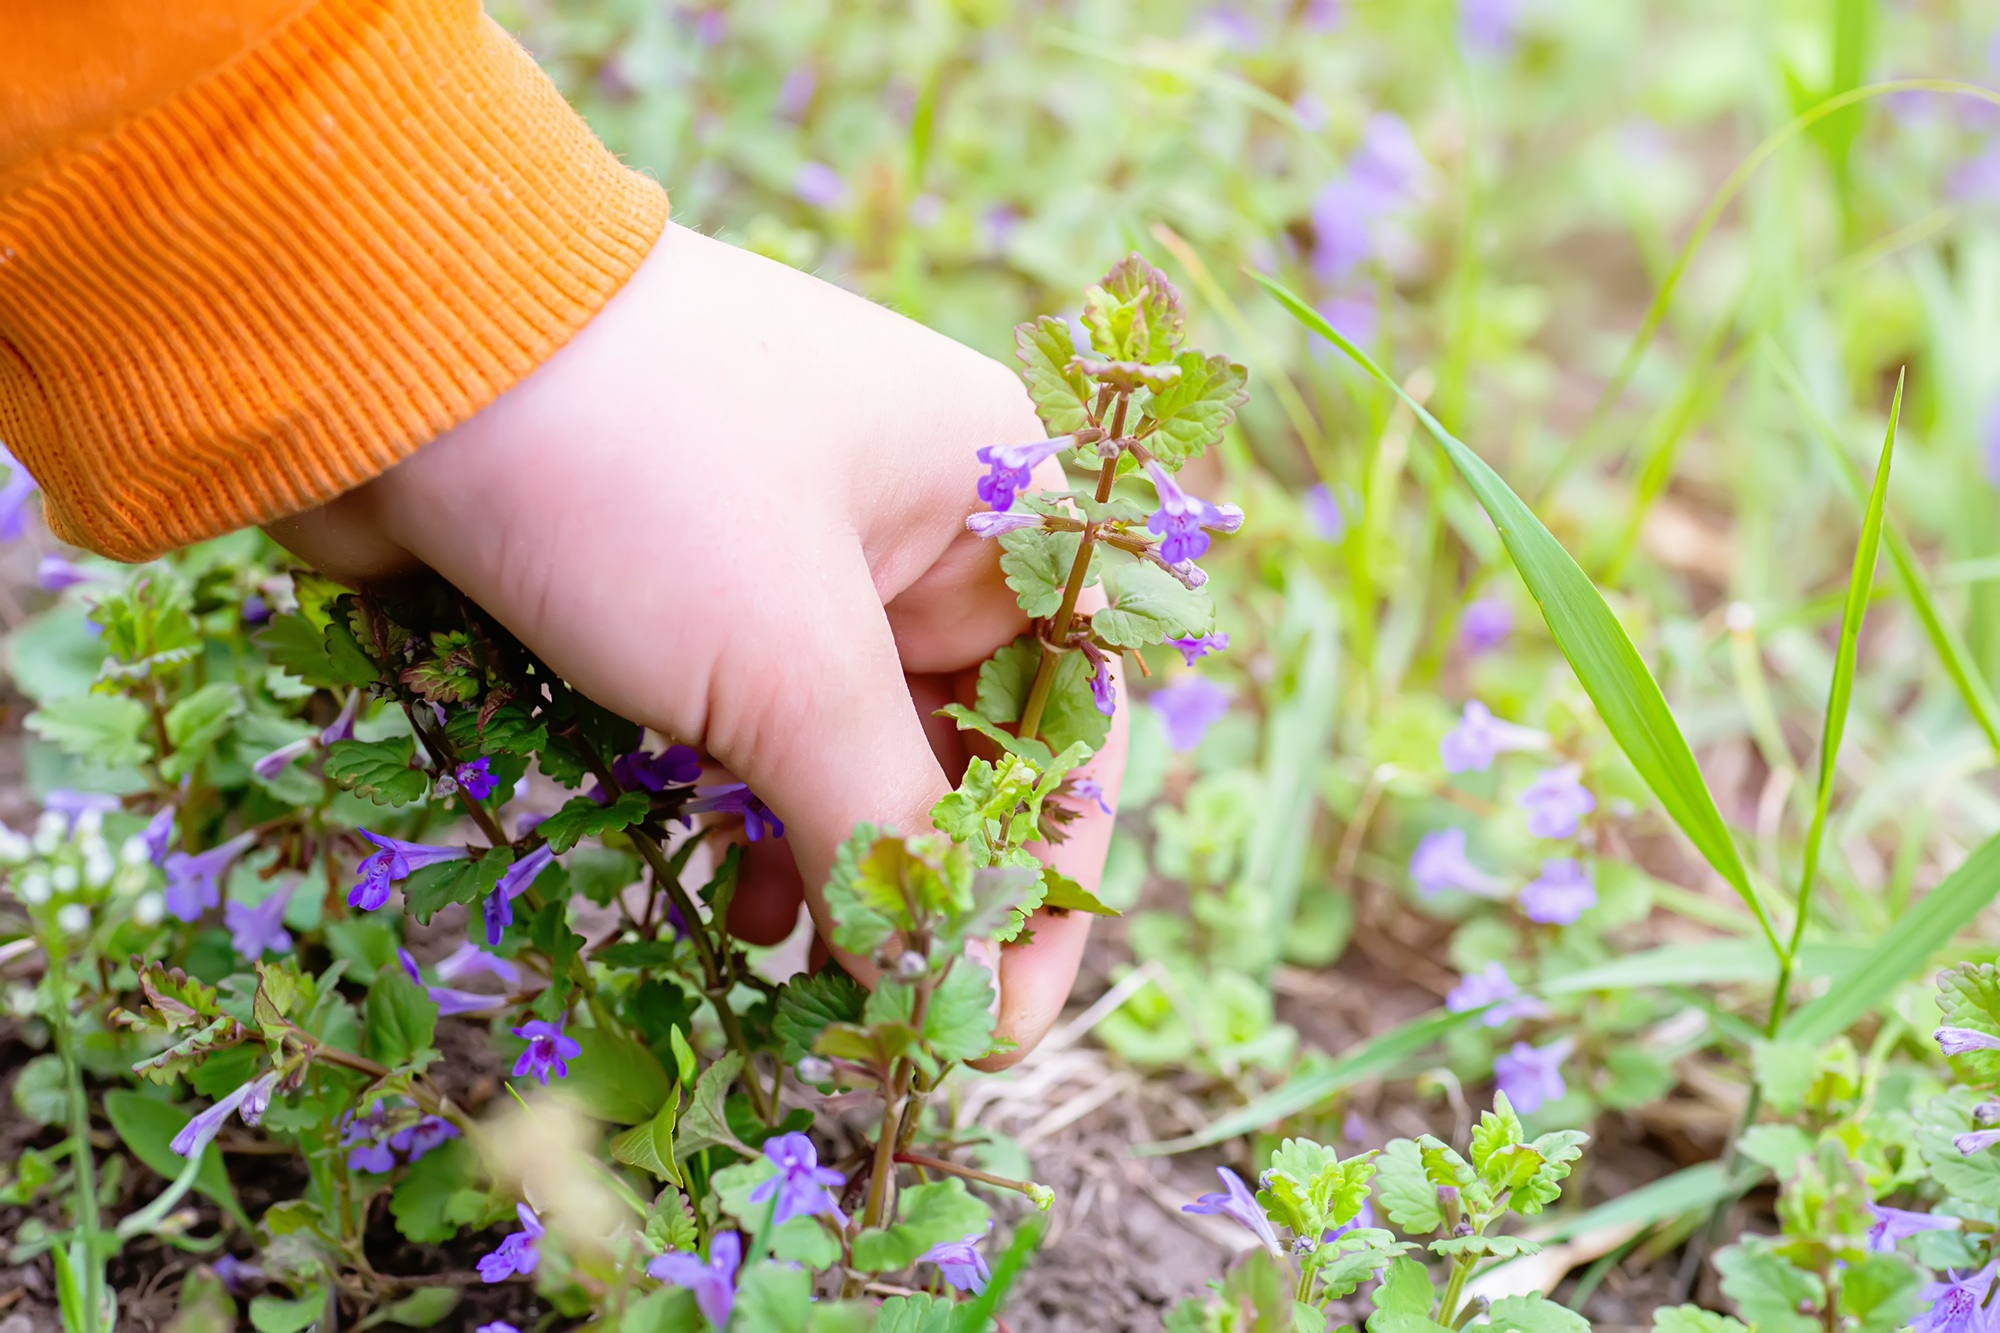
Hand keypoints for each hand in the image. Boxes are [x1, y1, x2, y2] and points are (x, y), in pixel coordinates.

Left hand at [266, 223, 1123, 1065]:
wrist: (383, 338)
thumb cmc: (638, 474)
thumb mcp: (788, 663)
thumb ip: (885, 833)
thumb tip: (956, 992)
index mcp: (990, 495)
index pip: (1070, 712)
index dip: (1051, 873)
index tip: (1005, 1020)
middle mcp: (908, 526)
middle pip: (961, 744)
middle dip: (926, 882)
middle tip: (883, 1021)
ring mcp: (788, 559)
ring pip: (848, 751)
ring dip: (835, 863)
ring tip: (793, 970)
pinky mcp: (682, 596)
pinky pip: (751, 737)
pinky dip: (751, 821)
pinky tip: (733, 900)